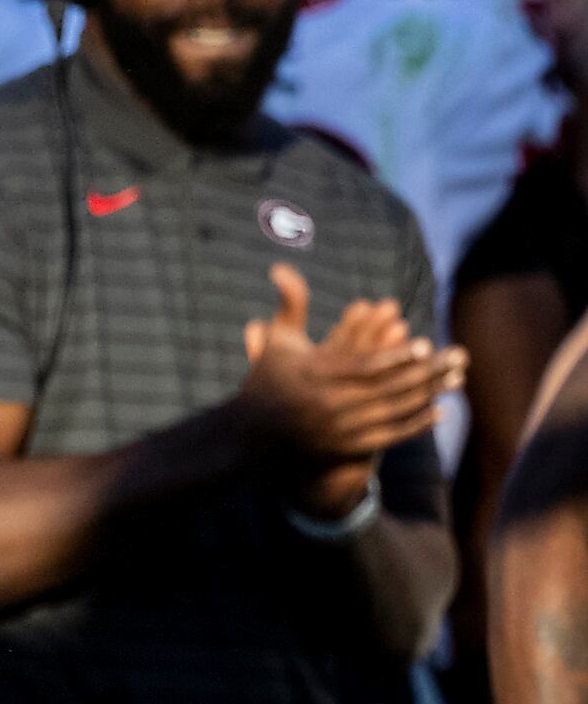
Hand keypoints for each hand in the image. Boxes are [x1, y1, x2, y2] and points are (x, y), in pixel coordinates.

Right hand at [235, 263, 463, 476]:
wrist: (256, 436)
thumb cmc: (270, 379)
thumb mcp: (279, 340)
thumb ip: (289, 304)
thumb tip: (282, 267)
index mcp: (314, 375)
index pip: (364, 365)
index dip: (396, 355)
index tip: (426, 343)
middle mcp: (330, 404)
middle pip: (390, 387)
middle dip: (429, 372)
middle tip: (460, 356)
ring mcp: (341, 430)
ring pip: (395, 411)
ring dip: (431, 394)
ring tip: (458, 378)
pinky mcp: (349, 449)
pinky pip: (392, 435)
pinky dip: (417, 423)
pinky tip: (440, 410)